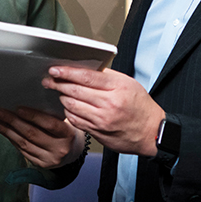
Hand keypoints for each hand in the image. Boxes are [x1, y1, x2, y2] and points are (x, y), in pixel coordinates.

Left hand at [0, 106, 85, 168]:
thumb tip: (24, 102)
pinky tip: (4, 131)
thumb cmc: (66, 129)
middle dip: (13, 121)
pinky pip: (23, 151)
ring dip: (7, 131)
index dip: (33, 116)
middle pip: (32, 134)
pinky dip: (12, 139)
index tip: (18, 108)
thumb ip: (51, 113)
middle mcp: (59, 149)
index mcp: (68, 135)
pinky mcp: (40, 164)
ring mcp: (49, 159)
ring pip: (24, 144)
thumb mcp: (65, 120)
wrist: (72, 151)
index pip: (50, 124)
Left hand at [42, 66, 163, 156]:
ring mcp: (102, 120)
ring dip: (62, 98)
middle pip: (75, 91)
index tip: (55, 69)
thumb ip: (107, 76)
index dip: (67, 72)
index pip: (86, 77)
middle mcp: (109, 104)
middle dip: (58, 84)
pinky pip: (76, 120)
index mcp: (117, 88)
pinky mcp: (98, 132)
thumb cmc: (141, 106)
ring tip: (59, 92)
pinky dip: (69, 112)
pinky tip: (69, 107)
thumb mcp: (128, 84)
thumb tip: (84, 69)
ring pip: (72, 106)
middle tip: (49, 80)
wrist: (151, 132)